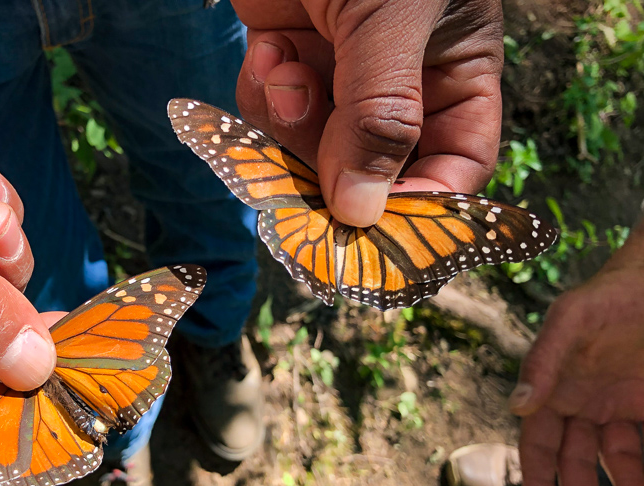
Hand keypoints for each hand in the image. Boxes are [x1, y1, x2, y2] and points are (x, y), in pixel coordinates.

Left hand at [232, 0, 503, 226]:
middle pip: (374, 171)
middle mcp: (398, 83)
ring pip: (313, 148)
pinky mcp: (286, 58)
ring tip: (285, 69)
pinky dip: (262, 92)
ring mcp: (339, 74)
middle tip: (302, 192)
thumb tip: (364, 211)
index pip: (455, 165)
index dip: (424, 208)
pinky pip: (270, 111)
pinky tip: (267, 47)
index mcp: (453, 72)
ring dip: (290, 126)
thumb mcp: (393, 19)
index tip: (379, 233)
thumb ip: (381, 115)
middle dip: (335, 177)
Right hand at [513, 224, 643, 485]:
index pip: (538, 441)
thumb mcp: (571, 320)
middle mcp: (580, 402)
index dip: (537, 475)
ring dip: (622, 485)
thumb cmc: (607, 293)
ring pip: (614, 457)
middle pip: (572, 459)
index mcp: (552, 387)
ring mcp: (616, 404)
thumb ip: (543, 360)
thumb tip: (517, 407)